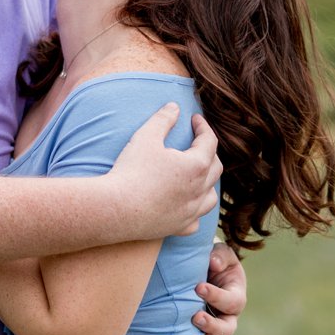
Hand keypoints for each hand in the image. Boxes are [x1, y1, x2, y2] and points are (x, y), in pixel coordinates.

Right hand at [107, 105, 222, 241]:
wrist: (118, 208)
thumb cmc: (132, 170)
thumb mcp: (146, 136)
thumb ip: (163, 119)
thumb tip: (175, 106)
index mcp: (196, 165)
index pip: (209, 141)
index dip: (203, 126)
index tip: (194, 119)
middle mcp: (200, 190)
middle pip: (216, 168)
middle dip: (208, 151)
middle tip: (195, 142)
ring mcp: (192, 212)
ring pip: (211, 196)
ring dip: (207, 182)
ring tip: (196, 175)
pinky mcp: (181, 227)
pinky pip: (196, 218)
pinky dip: (195, 209)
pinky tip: (186, 204)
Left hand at [193, 239, 245, 334]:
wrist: (204, 271)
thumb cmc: (213, 261)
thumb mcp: (220, 253)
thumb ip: (219, 255)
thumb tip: (214, 263)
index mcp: (236, 294)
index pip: (232, 301)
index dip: (217, 296)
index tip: (198, 287)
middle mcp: (230, 315)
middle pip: (228, 328)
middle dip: (213, 325)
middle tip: (196, 317)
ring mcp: (221, 327)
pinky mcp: (210, 334)